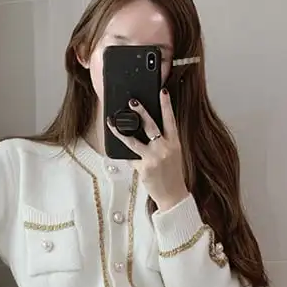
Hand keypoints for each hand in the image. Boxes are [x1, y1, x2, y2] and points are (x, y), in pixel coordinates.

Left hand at [108, 89, 189, 210]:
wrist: (173, 195)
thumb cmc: (172, 174)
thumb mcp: (173, 154)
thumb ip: (162, 142)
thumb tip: (144, 132)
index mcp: (174, 142)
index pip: (170, 119)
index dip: (166, 104)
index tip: (162, 91)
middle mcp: (165, 148)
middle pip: (150, 125)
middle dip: (140, 111)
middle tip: (132, 101)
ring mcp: (153, 158)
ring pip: (133, 141)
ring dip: (120, 131)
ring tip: (112, 123)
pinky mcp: (144, 168)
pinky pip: (131, 158)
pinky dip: (129, 158)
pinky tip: (129, 159)